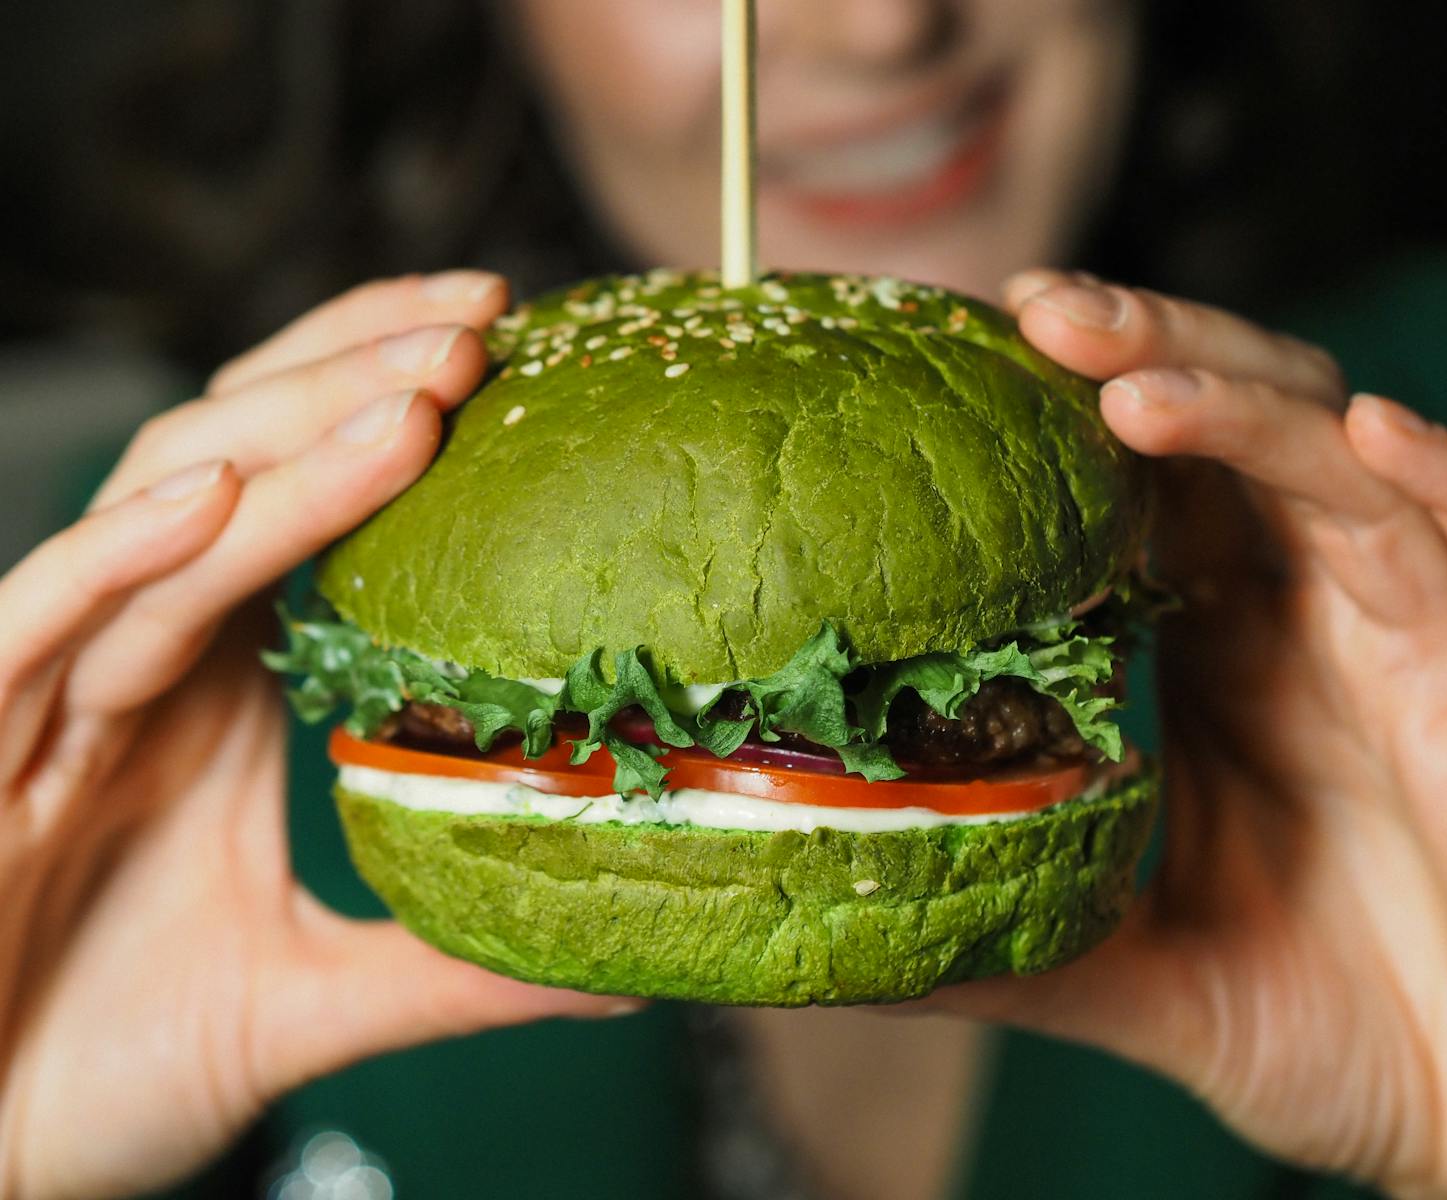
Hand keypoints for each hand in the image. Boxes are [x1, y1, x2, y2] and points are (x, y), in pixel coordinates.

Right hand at [0, 272, 629, 1199]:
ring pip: (155, 527)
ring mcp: (42, 695)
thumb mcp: (305, 1003)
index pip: (297, 502)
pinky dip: (110, 560)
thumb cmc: (100, 1068)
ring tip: (415, 392)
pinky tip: (210, 505)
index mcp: (201, 689)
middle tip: (486, 326)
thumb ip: (450, 964)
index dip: (386, 409)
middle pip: (236, 466)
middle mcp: (128, 663)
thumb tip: (631, 967)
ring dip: (282, 450)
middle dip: (353, 380)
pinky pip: (28, 629)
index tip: (511, 349)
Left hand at [940, 270, 1446, 1199]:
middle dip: (1154, 355)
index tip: (969, 351)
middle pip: (1252, 432)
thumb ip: (996, 924)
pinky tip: (1374, 433)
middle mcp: (1325, 624)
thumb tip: (821, 935)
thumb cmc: (1297, 1025)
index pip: (1155, 483)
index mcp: (1230, 653)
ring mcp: (1428, 655)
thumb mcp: (1115, 960)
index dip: (1074, 406)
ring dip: (1255, 409)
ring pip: (1359, 474)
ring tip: (1136, 385)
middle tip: (1039, 313)